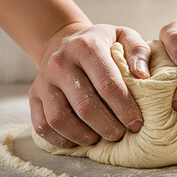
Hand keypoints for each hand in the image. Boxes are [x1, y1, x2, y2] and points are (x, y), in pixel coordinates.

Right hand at [29, 23, 150, 147]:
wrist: (64, 42)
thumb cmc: (101, 45)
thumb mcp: (123, 36)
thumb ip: (139, 51)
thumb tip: (143, 76)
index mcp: (86, 47)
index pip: (107, 84)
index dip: (124, 108)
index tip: (136, 124)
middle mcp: (60, 63)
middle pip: (85, 106)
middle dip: (107, 127)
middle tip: (120, 135)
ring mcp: (44, 81)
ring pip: (60, 119)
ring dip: (83, 136)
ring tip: (99, 138)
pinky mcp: (34, 96)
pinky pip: (43, 126)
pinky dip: (62, 139)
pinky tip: (79, 140)